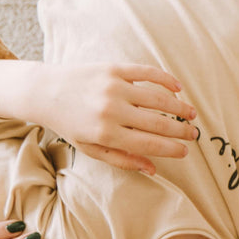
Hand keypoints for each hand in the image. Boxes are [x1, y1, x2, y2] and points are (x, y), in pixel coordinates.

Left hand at [32, 63, 198, 174]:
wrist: (44, 91)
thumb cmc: (69, 124)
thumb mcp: (91, 148)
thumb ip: (123, 159)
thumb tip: (153, 170)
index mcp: (105, 133)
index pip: (150, 144)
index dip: (172, 149)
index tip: (185, 151)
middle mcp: (111, 110)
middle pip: (159, 122)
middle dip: (181, 130)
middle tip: (193, 134)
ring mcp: (113, 87)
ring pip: (158, 98)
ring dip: (180, 107)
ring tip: (191, 114)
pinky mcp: (114, 68)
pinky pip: (148, 73)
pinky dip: (166, 80)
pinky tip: (178, 89)